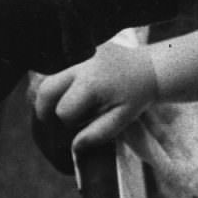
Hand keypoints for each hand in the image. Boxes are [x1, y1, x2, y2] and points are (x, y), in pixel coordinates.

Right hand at [33, 44, 157, 154]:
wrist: (152, 69)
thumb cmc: (138, 95)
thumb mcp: (123, 118)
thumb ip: (99, 133)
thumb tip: (74, 147)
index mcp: (91, 83)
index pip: (63, 111)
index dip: (68, 124)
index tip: (79, 127)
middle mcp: (81, 65)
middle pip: (45, 91)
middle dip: (44, 111)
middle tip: (55, 123)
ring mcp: (79, 54)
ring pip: (46, 78)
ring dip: (48, 97)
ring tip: (60, 109)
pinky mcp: (80, 50)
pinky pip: (57, 69)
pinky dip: (57, 84)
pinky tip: (68, 94)